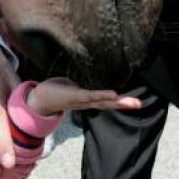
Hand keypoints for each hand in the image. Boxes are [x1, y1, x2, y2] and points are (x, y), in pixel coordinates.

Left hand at [26, 77, 141, 116]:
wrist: (39, 98)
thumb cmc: (57, 90)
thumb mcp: (71, 85)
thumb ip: (81, 83)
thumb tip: (88, 75)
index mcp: (88, 100)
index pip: (107, 101)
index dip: (121, 101)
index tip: (136, 101)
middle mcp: (87, 102)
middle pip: (109, 104)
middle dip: (124, 104)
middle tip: (140, 104)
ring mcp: (82, 100)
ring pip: (103, 101)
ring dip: (118, 102)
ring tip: (132, 102)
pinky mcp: (74, 96)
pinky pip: (91, 95)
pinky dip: (103, 96)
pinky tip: (113, 95)